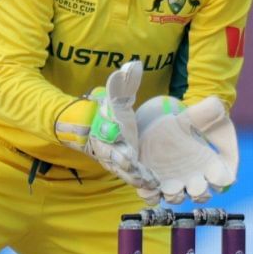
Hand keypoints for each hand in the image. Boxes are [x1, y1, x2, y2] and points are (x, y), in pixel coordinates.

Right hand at [78, 61, 160, 199]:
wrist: (96, 130)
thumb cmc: (109, 113)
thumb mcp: (116, 96)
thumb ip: (123, 83)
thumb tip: (133, 65)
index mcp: (109, 131)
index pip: (111, 138)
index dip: (118, 145)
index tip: (126, 151)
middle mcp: (111, 149)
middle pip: (117, 160)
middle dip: (128, 167)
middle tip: (140, 172)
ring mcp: (116, 162)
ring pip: (126, 173)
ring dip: (137, 179)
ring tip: (152, 184)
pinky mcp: (125, 170)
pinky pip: (132, 178)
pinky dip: (142, 184)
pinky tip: (156, 188)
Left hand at [137, 95, 239, 204]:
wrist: (163, 123)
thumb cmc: (190, 120)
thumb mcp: (201, 112)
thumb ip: (211, 111)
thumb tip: (219, 108)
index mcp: (211, 165)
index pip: (221, 180)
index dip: (220, 180)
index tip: (215, 174)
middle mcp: (194, 178)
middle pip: (200, 194)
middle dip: (198, 192)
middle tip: (194, 185)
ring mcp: (174, 183)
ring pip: (176, 198)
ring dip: (174, 195)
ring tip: (169, 187)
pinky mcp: (155, 182)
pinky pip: (153, 196)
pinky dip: (150, 195)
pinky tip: (149, 186)